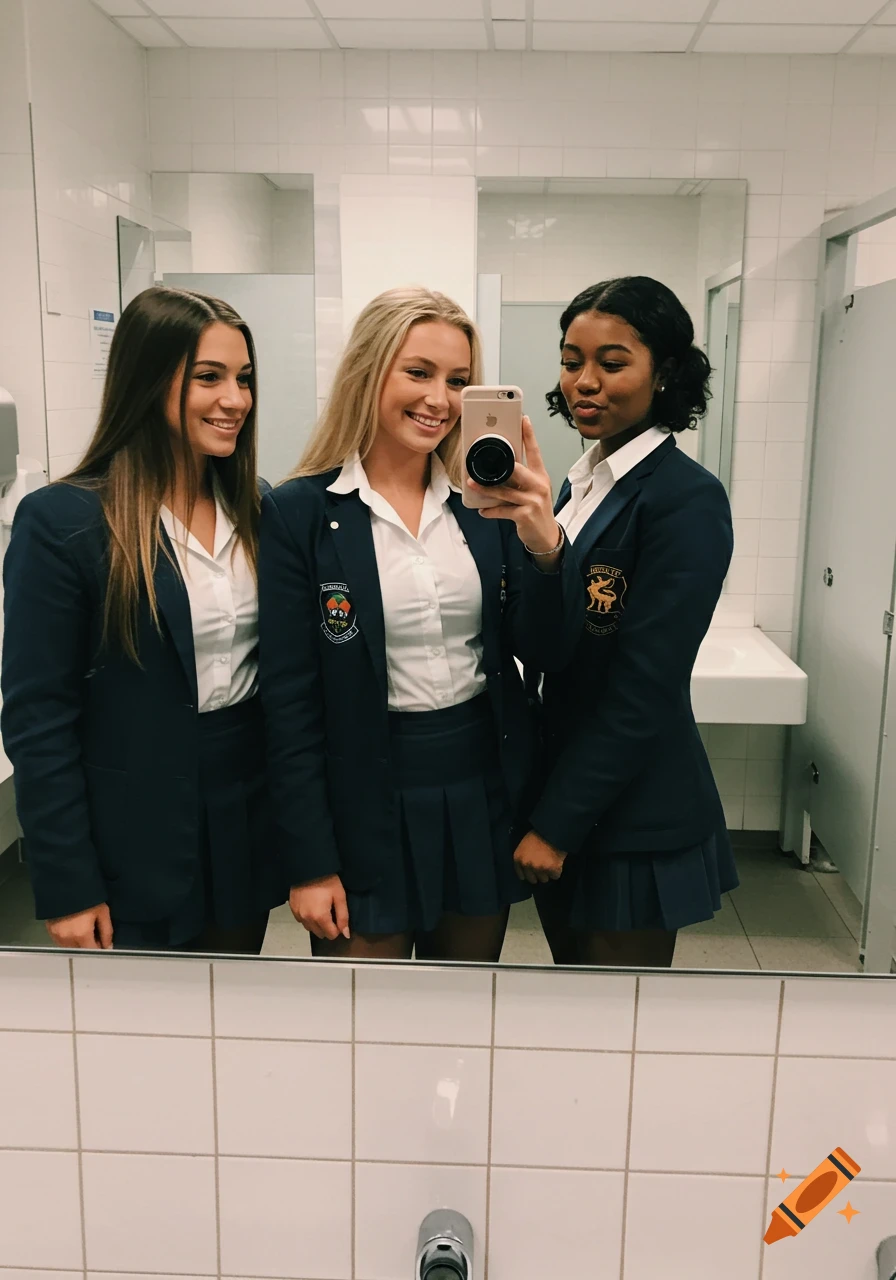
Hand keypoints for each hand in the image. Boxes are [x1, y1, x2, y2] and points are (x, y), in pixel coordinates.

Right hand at [46, 903, 112, 948]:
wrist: (65, 884)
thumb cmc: (88, 897)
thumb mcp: (102, 912)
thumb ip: (106, 931)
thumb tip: (108, 947)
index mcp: (82, 935)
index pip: (92, 951)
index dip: (99, 947)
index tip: (102, 940)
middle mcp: (67, 939)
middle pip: (80, 950)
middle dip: (88, 945)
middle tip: (92, 931)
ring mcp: (56, 936)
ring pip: (70, 947)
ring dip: (77, 943)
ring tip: (82, 928)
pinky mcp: (49, 931)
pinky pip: (60, 941)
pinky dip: (67, 939)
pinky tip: (72, 928)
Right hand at [289, 875, 350, 940]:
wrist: (308, 868)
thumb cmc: (327, 881)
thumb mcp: (340, 896)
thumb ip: (343, 917)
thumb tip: (346, 934)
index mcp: (320, 917)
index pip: (331, 935)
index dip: (338, 928)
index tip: (339, 917)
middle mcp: (307, 919)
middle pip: (320, 933)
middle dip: (328, 927)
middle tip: (331, 912)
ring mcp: (298, 915)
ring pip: (310, 928)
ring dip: (317, 924)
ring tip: (321, 909)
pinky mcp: (292, 909)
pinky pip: (301, 920)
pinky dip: (308, 918)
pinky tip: (312, 907)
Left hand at [469, 417, 561, 561]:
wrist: (546, 536)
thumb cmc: (535, 510)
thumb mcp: (532, 491)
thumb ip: (519, 479)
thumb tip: (496, 469)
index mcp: (540, 476)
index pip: (535, 452)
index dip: (529, 435)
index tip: (523, 419)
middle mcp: (539, 486)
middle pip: (519, 470)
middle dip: (504, 464)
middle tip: (489, 458)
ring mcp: (533, 501)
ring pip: (505, 491)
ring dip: (486, 489)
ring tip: (472, 484)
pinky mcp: (525, 515)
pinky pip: (503, 510)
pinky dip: (490, 511)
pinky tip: (482, 511)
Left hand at [513, 831, 566, 884]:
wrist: (552, 829)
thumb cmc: (538, 834)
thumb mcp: (524, 844)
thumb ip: (524, 856)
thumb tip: (528, 868)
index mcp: (518, 858)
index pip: (521, 874)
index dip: (528, 874)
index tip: (532, 873)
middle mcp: (527, 865)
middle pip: (532, 879)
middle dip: (538, 874)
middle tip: (543, 867)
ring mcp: (539, 868)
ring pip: (544, 879)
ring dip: (548, 873)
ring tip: (551, 862)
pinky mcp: (552, 869)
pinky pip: (555, 876)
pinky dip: (557, 871)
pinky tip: (557, 862)